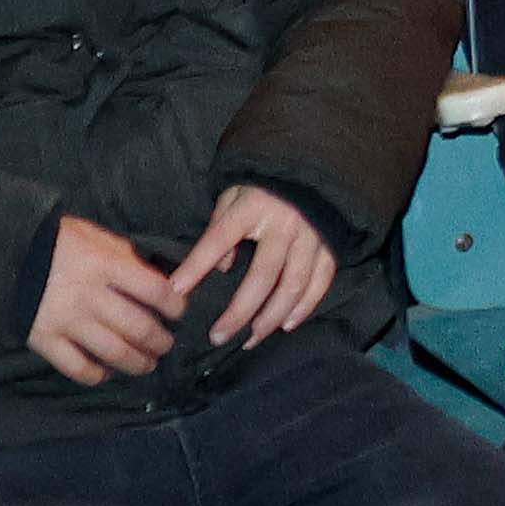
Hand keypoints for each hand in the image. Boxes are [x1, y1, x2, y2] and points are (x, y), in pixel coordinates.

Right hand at [29, 213, 179, 386]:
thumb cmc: (57, 241)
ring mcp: (67, 321)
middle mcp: (89, 296)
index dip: (175, 306)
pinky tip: (106, 375)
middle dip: (160, 341)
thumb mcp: (95, 236)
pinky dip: (96, 375)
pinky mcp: (45, 340)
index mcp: (105, 265)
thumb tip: (155, 278)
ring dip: (137, 362)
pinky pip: (77, 367)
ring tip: (147, 364)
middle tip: (166, 345)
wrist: (4, 254)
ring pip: (113, 352)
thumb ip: (125, 257)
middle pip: (139, 328)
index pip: (155, 291)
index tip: (180, 313)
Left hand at [172, 181, 338, 350]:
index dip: (196, 266)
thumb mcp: (234, 195)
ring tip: (251, 339)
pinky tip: (288, 325)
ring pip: (293, 286)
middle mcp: (284, 224)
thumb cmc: (263, 186)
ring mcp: (311, 237)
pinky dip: (305, 307)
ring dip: (271, 318)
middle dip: (239, 312)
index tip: (174, 291)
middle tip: (218, 337)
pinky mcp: (330, 246)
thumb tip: (222, 269)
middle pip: (262, 276)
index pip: (218, 240)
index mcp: (253, 208)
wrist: (313, 166)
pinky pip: (320, 282)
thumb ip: (222, 228)